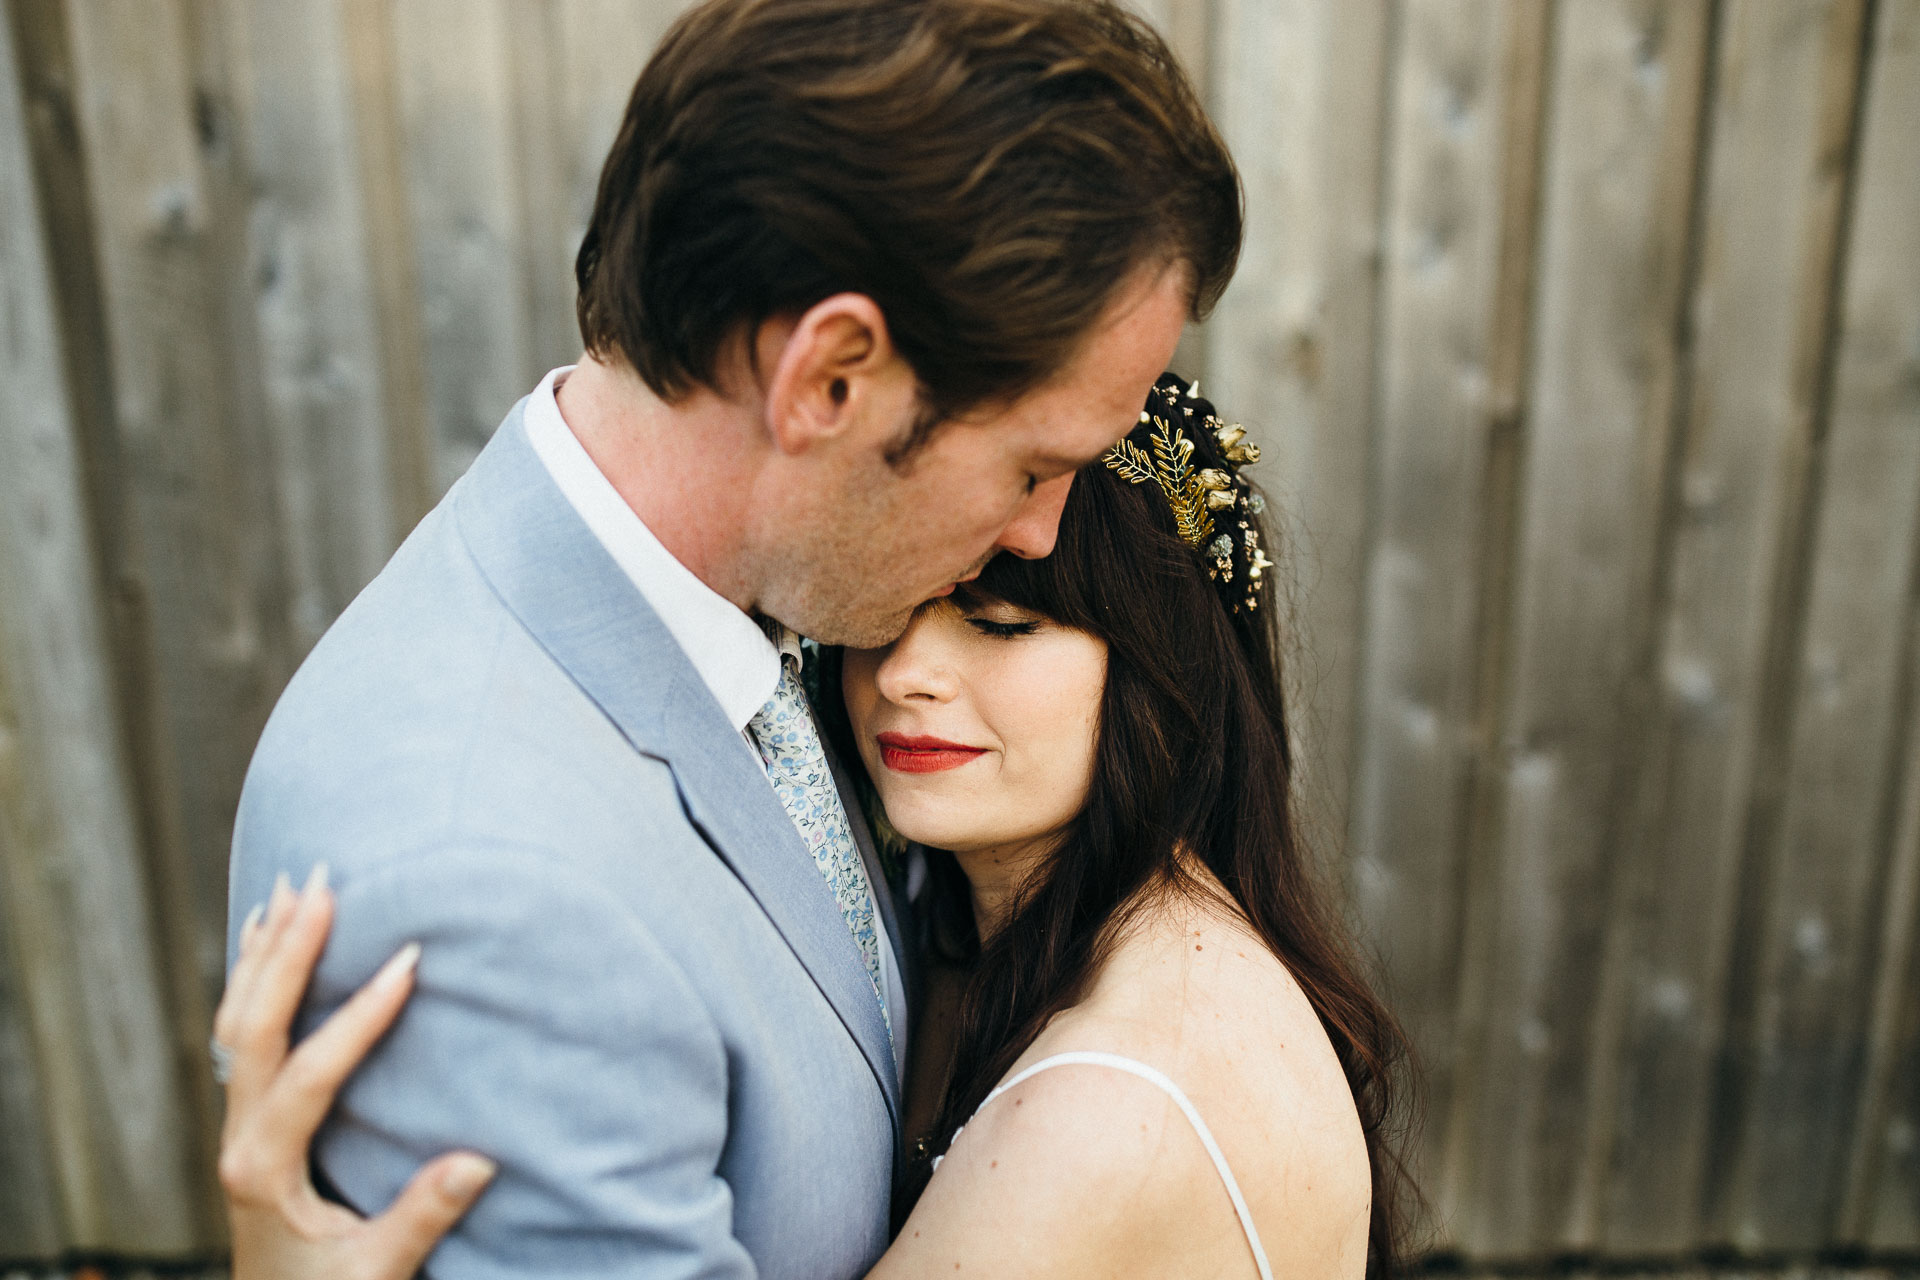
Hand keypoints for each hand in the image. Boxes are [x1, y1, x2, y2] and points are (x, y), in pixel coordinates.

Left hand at [214, 866, 496, 1279]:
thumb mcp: (376, 1272)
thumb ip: (421, 1216)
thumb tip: (479, 1160)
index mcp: (265, 1168)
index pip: (310, 1074)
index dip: (358, 1017)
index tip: (407, 962)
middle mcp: (241, 1139)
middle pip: (252, 1027)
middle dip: (289, 952)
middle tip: (323, 885)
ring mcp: (238, 1126)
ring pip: (237, 1021)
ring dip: (267, 951)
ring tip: (294, 885)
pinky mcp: (249, 1120)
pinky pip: (241, 1035)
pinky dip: (254, 978)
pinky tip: (269, 935)